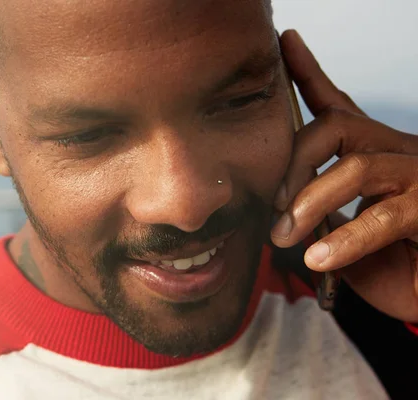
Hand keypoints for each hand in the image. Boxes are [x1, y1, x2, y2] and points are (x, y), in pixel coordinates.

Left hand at [271, 30, 417, 322]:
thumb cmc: (385, 265)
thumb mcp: (337, 234)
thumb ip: (311, 214)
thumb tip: (271, 207)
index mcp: (371, 154)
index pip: (337, 107)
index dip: (310, 74)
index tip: (287, 42)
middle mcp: (397, 154)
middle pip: (335, 127)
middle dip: (293, 164)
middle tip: (273, 207)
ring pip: (354, 168)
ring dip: (311, 204)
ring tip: (284, 237)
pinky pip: (384, 216)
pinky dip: (345, 240)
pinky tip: (318, 258)